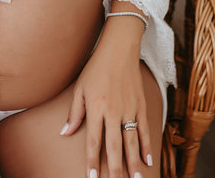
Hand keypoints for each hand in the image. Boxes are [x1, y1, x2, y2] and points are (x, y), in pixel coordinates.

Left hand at [62, 14, 152, 177]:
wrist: (119, 49)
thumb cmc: (96, 68)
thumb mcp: (80, 88)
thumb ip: (74, 113)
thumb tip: (66, 132)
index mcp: (96, 108)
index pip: (93, 141)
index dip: (92, 161)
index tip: (93, 177)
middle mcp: (113, 112)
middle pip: (114, 146)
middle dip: (115, 168)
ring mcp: (129, 109)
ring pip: (132, 142)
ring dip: (134, 163)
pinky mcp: (141, 105)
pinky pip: (144, 130)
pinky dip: (147, 146)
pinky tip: (148, 160)